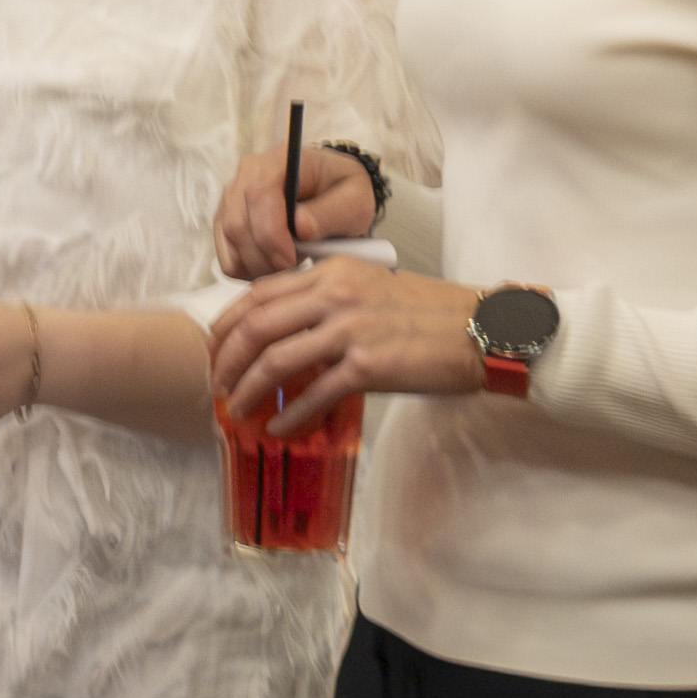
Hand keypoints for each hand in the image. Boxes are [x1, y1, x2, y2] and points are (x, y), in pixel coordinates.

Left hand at [210, 255, 489, 428]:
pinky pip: (314, 393)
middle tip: (217, 383)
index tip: (215, 345)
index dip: (227, 322)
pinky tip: (280, 426)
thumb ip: (328, 298)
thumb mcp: (372, 286)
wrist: (481, 330)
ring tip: (237, 409)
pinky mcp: (368, 365)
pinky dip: (291, 413)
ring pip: (276, 360)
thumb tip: (286, 327)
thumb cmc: (431, 313)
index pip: (260, 292)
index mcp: (333, 271)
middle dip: (227, 359)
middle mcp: (336, 295)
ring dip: (249, 389)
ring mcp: (350, 330)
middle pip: (257, 326)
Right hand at [212, 143, 383, 279]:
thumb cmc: (342, 192)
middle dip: (264, 257)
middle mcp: (247, 174)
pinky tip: (273, 266)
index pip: (259, 196)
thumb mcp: (354, 201)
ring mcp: (231, 197)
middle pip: (237, 224)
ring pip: (229, 243)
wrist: (331, 191)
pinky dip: (247, 270)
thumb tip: (300, 226)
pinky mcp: (224, 220)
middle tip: (294, 268)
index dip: (270, 234)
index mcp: (280, 160)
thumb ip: (330, 213)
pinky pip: (226, 256)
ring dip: (258, 264)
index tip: (290, 260)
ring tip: (289, 263)